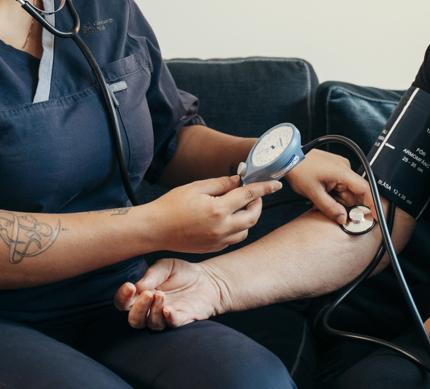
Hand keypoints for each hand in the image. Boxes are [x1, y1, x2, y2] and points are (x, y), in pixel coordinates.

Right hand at [114, 258, 224, 329]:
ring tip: (161, 295)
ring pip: (152, 323)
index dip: (122, 297)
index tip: (129, 286)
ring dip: (154, 310)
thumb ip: (152, 274)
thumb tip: (138, 286)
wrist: (207, 279)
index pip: (124, 303)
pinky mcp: (181, 319)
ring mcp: (165, 317)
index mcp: (141, 295)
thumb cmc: (182, 273)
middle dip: (138, 308)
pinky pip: (171, 325)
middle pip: (134, 319)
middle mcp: (150, 309)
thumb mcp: (166, 266)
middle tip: (147, 293)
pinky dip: (169, 319)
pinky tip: (169, 309)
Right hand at [148, 175, 279, 252]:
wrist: (154, 229)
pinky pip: (233, 239)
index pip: (249, 195)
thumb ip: (221, 183)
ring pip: (245, 230)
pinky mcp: (213, 248)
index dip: (264, 188)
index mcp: (218, 210)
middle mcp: (221, 228)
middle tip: (255, 195)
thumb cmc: (171, 205)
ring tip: (238, 207)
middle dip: (258, 204)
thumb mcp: (196, 187)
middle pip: (253, 217)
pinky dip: (236, 228)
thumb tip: (239, 181)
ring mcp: (217, 241)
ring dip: (247, 218)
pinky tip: (226, 219)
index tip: (275, 184)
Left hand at [283, 149, 374, 225]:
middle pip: (353, 193)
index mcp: (342, 172)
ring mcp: (340, 167)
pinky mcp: (335, 168)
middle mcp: (344, 167)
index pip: (364, 189)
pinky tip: (320, 194)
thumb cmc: (299, 170)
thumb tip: (343, 219)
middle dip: (342, 204)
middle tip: (325, 207)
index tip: (376, 216)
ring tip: (317, 199)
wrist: (288, 158)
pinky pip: (339, 185)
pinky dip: (332, 193)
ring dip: (334, 199)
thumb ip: (330, 208)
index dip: (372, 204)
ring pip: (345, 191)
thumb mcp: (314, 193)